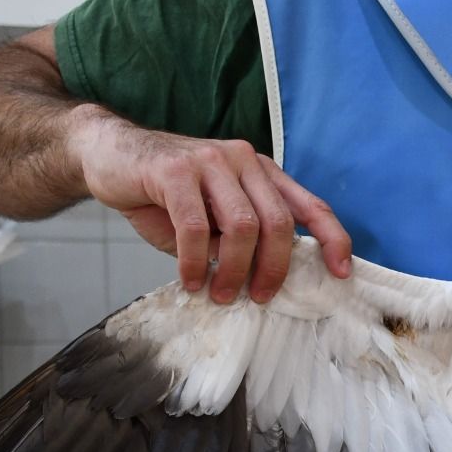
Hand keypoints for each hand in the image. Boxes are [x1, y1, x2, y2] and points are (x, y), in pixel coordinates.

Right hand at [68, 108, 352, 302]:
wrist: (110, 153)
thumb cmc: (166, 194)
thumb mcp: (212, 216)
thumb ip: (239, 239)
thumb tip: (265, 280)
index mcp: (262, 172)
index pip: (310, 205)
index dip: (332, 239)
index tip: (341, 273)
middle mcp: (243, 160)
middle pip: (279, 222)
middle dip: (273, 268)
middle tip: (259, 297)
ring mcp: (210, 160)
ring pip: (242, 226)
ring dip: (234, 269)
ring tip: (220, 294)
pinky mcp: (175, 170)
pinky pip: (195, 227)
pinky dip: (196, 262)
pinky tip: (190, 280)